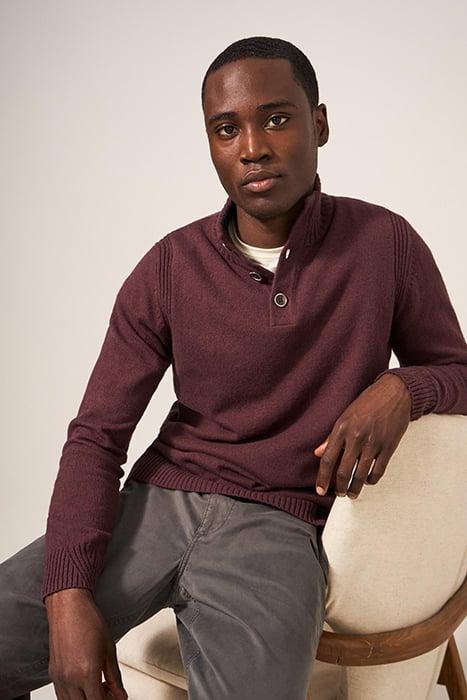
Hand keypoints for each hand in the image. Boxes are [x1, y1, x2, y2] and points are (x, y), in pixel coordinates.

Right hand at [45, 588, 127, 699]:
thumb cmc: (88, 621)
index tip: (117, 697)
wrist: (68, 607)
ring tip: (97, 686)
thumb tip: (121, 694)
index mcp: (87, 672)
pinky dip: (74, 696)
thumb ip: (115, 676)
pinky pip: (62, 695)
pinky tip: (84, 683)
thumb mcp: (109, 649)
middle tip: (109, 692)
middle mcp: (70, 678)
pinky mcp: (52, 674)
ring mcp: (59, 677)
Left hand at [313, 373, 411, 498]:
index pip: (328, 459)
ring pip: (361, 475)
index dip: (323, 477)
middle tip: (338, 494)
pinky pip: (378, 470)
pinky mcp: (389, 447)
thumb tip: (319, 453)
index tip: (320, 490)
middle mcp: (356, 437)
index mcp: (342, 428)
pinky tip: (368, 482)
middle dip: (339, 487)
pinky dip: (371, 480)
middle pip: (343, 471)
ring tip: (351, 493)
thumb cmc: (368, 402)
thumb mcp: (345, 416)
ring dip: (355, 488)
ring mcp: (373, 443)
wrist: (394, 393)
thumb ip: (332, 437)